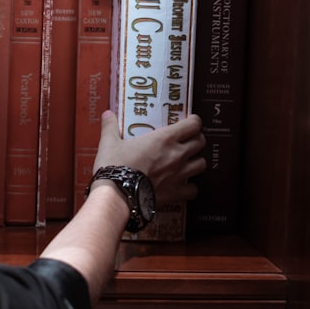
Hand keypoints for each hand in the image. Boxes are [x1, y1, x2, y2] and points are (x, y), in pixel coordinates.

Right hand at [91, 111, 205, 204]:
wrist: (117, 194)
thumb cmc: (115, 166)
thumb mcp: (109, 143)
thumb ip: (110, 127)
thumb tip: (108, 114)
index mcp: (164, 138)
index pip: (192, 125)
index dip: (194, 121)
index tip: (190, 121)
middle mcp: (176, 155)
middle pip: (200, 142)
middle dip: (196, 139)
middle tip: (187, 140)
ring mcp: (179, 174)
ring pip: (201, 164)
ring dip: (196, 161)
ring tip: (187, 161)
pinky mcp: (177, 192)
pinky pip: (194, 189)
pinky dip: (191, 187)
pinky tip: (182, 185)